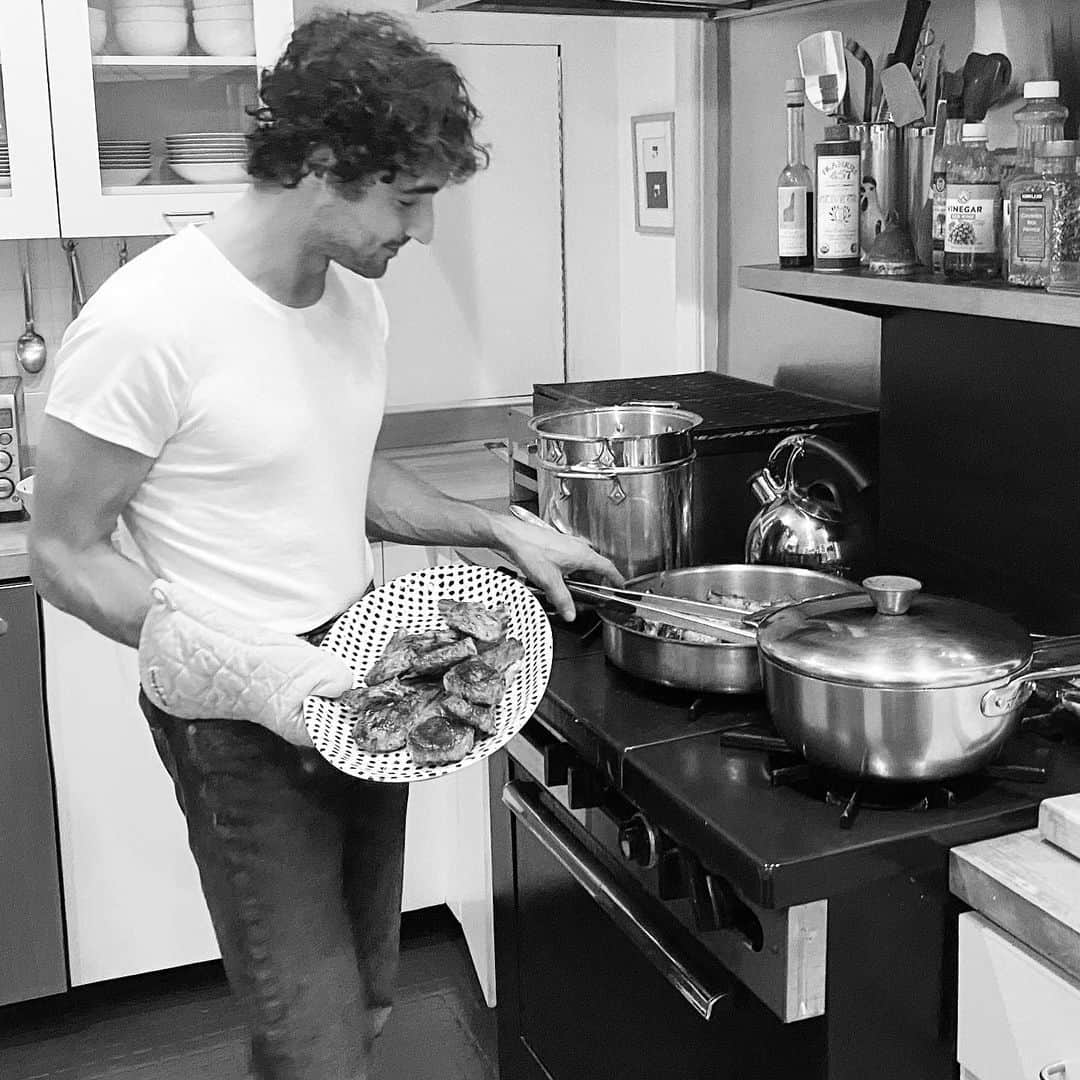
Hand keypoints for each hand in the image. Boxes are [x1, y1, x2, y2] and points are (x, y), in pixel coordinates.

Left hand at [492, 515, 623, 622]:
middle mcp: (578, 547)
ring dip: (581, 577)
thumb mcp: (549, 581)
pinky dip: (571, 571)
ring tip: (572, 590)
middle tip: (592, 595)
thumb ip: (562, 600)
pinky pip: (571, 559)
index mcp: (583, 555)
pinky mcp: (558, 544)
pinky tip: (558, 579)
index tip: (620, 587)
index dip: (616, 579)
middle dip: (595, 582)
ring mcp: (568, 544)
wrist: (513, 536)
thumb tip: (570, 614)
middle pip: (595, 567)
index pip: (608, 568)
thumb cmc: (531, 550)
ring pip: (582, 563)